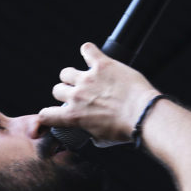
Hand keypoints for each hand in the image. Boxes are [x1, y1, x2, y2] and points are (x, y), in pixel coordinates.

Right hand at [38, 42, 158, 142]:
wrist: (143, 115)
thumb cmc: (126, 129)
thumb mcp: (102, 139)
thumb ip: (90, 133)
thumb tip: (90, 133)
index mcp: (74, 116)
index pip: (46, 114)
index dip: (47, 114)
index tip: (52, 113)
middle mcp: (77, 96)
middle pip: (57, 90)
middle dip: (65, 93)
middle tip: (79, 96)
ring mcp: (88, 79)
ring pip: (66, 72)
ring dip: (73, 76)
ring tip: (85, 78)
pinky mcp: (102, 65)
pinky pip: (88, 50)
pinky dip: (88, 51)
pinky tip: (91, 54)